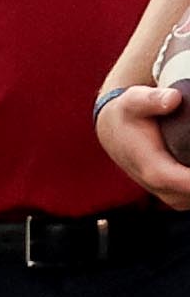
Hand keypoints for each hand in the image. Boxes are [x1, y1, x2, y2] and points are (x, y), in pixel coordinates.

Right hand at [100, 83, 189, 209]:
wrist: (114, 132)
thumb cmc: (127, 114)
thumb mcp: (134, 101)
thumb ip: (153, 100)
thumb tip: (174, 98)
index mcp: (148, 165)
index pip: (176, 180)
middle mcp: (155, 183)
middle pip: (188, 194)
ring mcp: (164, 193)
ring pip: (189, 199)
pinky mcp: (172, 195)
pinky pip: (189, 198)